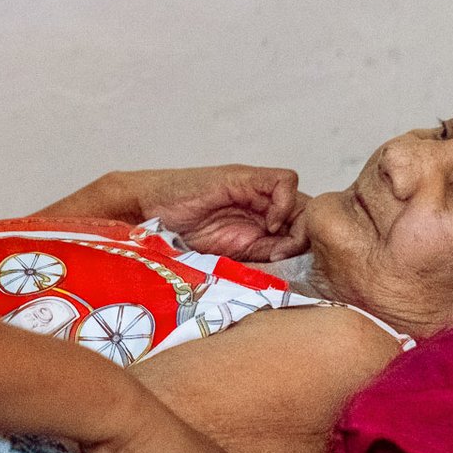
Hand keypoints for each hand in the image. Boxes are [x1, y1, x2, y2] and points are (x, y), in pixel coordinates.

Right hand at [113, 165, 307, 260]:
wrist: (146, 210)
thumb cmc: (176, 234)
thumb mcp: (227, 256)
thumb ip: (256, 258)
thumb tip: (289, 275)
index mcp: (259, 222)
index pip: (301, 228)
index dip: (303, 246)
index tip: (291, 265)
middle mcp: (261, 204)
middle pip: (306, 214)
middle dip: (305, 236)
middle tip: (289, 255)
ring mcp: (254, 189)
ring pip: (300, 198)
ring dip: (296, 222)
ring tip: (277, 241)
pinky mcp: (244, 177)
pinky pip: (283, 181)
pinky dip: (284, 203)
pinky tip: (268, 224)